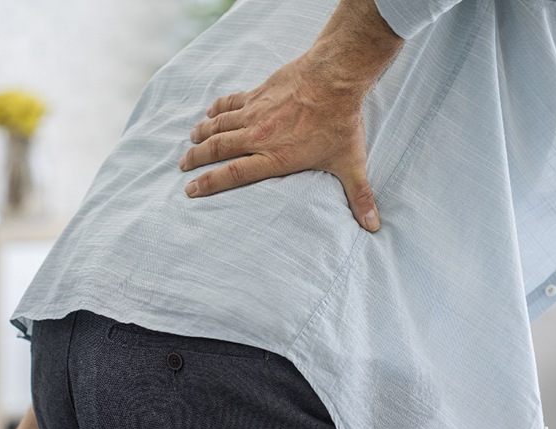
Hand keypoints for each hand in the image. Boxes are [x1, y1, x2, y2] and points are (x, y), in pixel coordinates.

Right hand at [178, 0, 403, 231]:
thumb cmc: (341, 122)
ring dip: (201, 135)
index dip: (209, 183)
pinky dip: (216, 108)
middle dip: (196, 160)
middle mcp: (259, 136)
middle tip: (181, 167)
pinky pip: (229, 101)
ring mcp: (256, 112)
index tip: (190, 190)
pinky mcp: (258, 93)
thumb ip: (360, 197)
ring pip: (218, 124)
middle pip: (217, 148)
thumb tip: (374, 226)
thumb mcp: (351, 163)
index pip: (233, 174)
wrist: (337, 75)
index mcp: (274, 157)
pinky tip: (208, 113)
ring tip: (189, 143)